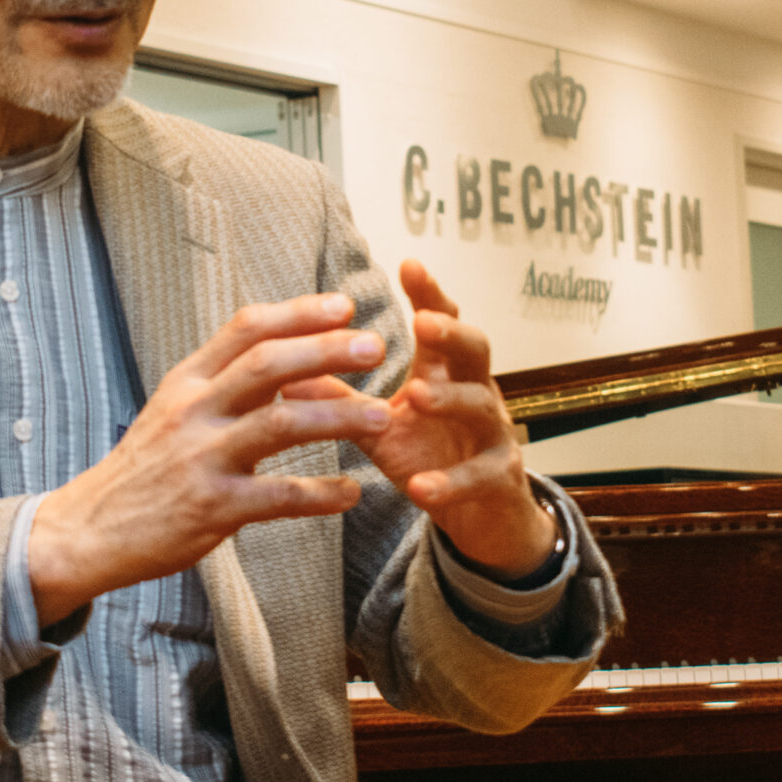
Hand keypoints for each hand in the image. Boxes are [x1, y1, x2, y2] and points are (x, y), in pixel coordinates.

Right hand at [26, 293, 385, 623]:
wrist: (90, 529)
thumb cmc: (145, 468)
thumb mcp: (174, 410)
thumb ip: (226, 382)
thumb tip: (290, 354)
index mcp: (187, 381)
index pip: (246, 329)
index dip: (299, 313)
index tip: (344, 305)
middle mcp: (192, 412)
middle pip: (266, 366)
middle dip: (326, 351)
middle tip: (376, 346)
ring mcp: (201, 459)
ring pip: (279, 425)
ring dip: (337, 417)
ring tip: (382, 416)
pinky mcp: (211, 508)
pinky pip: (277, 496)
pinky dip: (319, 493)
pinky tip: (352, 493)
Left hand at [290, 261, 555, 579]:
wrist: (481, 517)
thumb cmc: (431, 457)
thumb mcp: (382, 427)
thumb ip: (340, 400)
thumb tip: (283, 373)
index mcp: (446, 373)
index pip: (442, 322)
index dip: (429, 294)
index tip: (408, 264)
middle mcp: (476, 393)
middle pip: (476, 349)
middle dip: (450, 333)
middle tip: (422, 322)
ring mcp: (493, 435)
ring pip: (481, 406)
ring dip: (448, 399)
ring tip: (414, 395)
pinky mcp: (499, 480)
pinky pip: (481, 476)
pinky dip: (451, 482)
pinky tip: (422, 487)